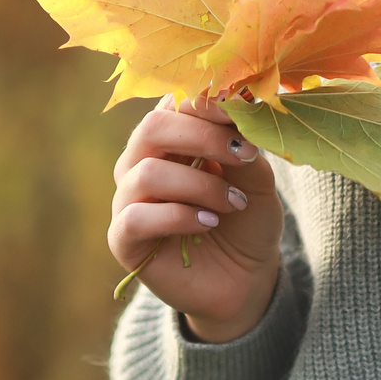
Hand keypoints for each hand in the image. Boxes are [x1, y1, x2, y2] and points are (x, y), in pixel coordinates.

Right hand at [109, 98, 283, 341]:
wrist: (245, 278)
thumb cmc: (247, 219)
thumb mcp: (257, 179)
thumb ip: (245, 144)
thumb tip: (240, 105)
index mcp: (171, 138)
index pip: (174, 102)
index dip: (206, 101)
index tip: (243, 111)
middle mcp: (141, 162)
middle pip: (152, 128)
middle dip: (202, 136)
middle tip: (243, 154)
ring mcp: (128, 200)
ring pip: (147, 174)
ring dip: (200, 185)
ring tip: (234, 203)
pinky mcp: (123, 239)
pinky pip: (135, 217)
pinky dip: (178, 216)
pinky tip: (209, 223)